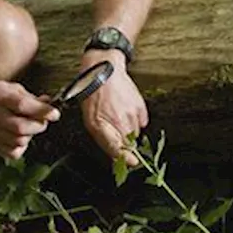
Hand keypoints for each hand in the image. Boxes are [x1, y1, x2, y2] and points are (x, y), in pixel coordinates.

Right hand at [0, 81, 57, 159]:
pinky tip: (18, 136)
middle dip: (38, 125)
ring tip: (28, 126)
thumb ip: (32, 98)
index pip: (22, 105)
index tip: (55, 113)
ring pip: (19, 141)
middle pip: (21, 127)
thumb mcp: (12, 88)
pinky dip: (21, 146)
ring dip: (30, 135)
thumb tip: (50, 104)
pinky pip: (14, 152)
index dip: (41, 111)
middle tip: (42, 120)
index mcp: (0, 95)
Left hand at [80, 49, 147, 164]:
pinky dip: (136, 120)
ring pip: (135, 133)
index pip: (118, 149)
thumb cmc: (92, 94)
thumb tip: (115, 156)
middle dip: (124, 144)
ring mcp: (132, 113)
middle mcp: (120, 121)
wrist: (103, 70)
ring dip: (129, 131)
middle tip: (117, 135)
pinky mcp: (140, 106)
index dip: (125, 158)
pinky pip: (142, 122)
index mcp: (103, 125)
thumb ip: (103, 139)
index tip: (132, 162)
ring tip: (118, 118)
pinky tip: (126, 111)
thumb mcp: (90, 119)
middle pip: (128, 143)